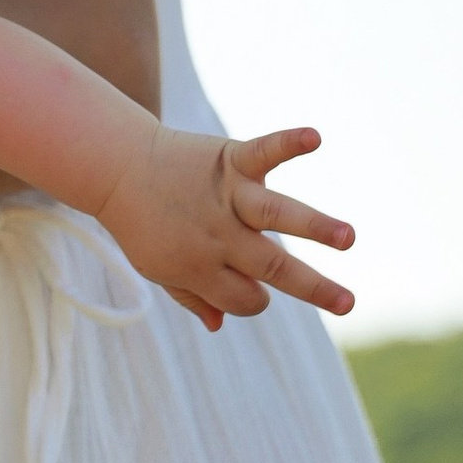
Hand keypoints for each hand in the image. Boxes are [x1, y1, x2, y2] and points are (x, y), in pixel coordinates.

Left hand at [100, 125, 353, 333]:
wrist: (114, 166)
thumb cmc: (140, 222)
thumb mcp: (155, 267)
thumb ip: (191, 296)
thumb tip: (221, 324)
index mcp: (199, 267)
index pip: (245, 298)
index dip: (254, 300)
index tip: (254, 289)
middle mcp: (218, 234)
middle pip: (271, 266)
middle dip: (313, 287)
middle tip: (349, 303)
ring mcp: (226, 195)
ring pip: (276, 214)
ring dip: (314, 226)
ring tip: (348, 238)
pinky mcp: (229, 158)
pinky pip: (263, 150)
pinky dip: (289, 143)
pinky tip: (315, 138)